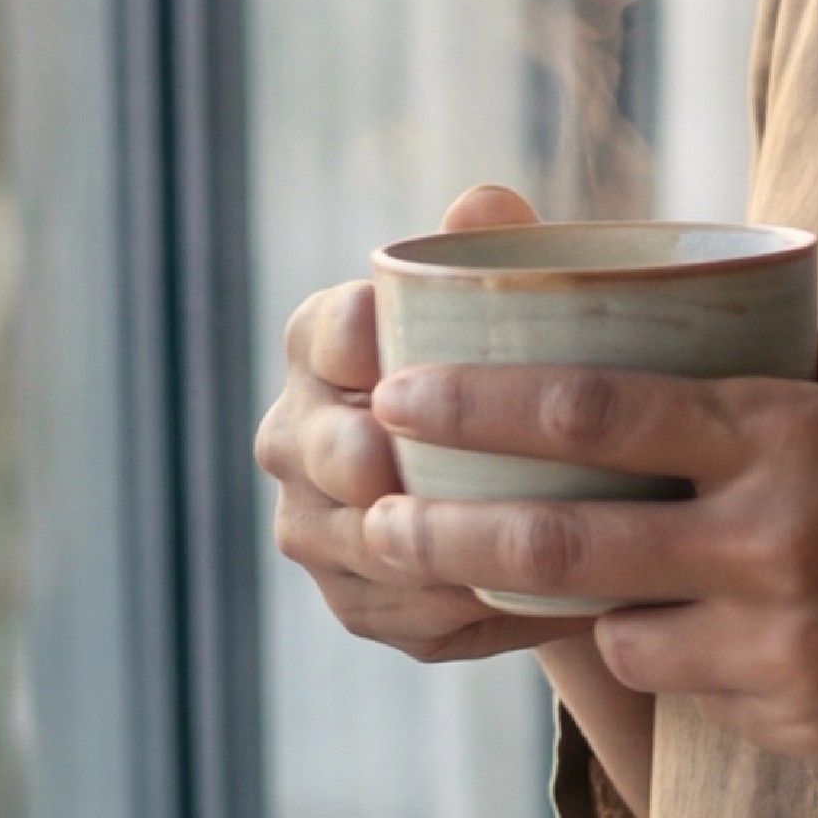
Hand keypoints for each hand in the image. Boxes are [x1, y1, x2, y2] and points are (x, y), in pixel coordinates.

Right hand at [258, 184, 600, 669]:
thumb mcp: (508, 306)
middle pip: (323, 450)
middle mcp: (296, 435)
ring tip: (498, 545)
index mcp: (321, 343)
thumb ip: (496, 252)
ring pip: (358, 545)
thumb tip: (484, 203)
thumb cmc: (508, 365)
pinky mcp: (355, 602)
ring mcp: (314, 528)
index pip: (324, 334)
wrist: (513, 477)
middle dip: (360, 458)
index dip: (350, 339)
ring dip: (422, 547)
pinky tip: (521, 601)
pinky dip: (456, 609)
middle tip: (398, 463)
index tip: (384, 337)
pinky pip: (397, 614)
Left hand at [363, 335, 817, 783]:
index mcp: (798, 438)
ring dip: (586, 608)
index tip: (401, 393)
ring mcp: (786, 647)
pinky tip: (718, 635)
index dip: (480, 407)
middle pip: (558, 542)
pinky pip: (698, 691)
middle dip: (447, 530)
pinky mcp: (806, 727)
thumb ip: (809, 370)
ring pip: (619, 630)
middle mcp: (775, 542)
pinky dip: (685, 660)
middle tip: (372, 519)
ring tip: (565, 582)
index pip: (596, 413)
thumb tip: (719, 322)